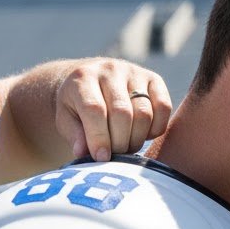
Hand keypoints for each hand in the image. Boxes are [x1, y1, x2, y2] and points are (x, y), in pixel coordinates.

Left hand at [55, 60, 170, 160]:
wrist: (91, 79)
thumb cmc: (76, 106)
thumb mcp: (65, 119)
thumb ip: (74, 135)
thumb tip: (84, 153)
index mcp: (82, 78)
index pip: (95, 109)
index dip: (99, 138)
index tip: (101, 158)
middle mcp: (110, 70)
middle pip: (122, 113)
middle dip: (119, 142)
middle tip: (114, 155)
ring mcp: (134, 72)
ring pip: (144, 113)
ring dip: (136, 139)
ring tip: (126, 147)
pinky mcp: (154, 79)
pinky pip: (164, 107)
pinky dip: (156, 128)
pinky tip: (143, 134)